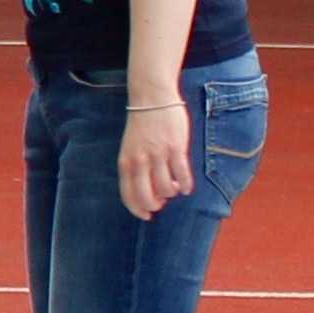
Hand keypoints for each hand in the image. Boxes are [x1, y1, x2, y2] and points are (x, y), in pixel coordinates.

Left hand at [117, 97, 192, 219]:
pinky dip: (186, 186)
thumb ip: (134, 167)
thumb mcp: (130, 148)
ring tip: (175, 187)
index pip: (129, 196)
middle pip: (147, 197)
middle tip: (163, 201)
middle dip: (156, 205)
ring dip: (172, 193)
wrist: (151, 97)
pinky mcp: (175, 148)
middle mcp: (140, 161)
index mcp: (126, 162)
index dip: (139, 210)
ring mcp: (158, 155)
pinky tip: (187, 186)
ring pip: (166, 189)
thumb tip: (147, 190)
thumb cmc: (142, 124)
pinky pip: (182, 176)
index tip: (147, 215)